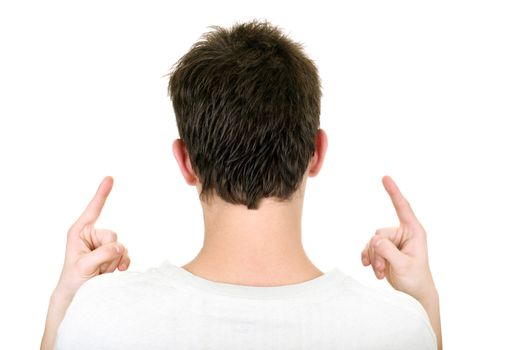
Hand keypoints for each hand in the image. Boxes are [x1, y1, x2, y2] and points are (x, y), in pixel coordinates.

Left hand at [55, 176, 129, 298]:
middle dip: (108, 253)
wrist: (78, 297)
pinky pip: (126, 254)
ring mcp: (104, 245)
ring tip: (100, 272)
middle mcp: (93, 235)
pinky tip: (115, 272)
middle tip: (96, 267)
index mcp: (80, 231)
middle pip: (112, 235)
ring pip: (121, 247)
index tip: (109, 178)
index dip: (102, 193)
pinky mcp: (113, 255)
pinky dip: (123, 264)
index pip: (93, 209)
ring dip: (113, 262)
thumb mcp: (84, 266)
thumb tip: (121, 247)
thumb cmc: (74, 280)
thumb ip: (103, 253)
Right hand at [361, 175, 435, 301]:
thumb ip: (388, 251)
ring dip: (373, 258)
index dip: (394, 192)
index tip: (385, 178)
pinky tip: (372, 269)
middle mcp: (402, 233)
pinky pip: (369, 248)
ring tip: (380, 272)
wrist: (413, 294)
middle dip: (377, 252)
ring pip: (372, 242)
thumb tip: (374, 239)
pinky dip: (368, 258)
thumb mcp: (404, 265)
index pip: (402, 207)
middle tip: (381, 268)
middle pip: (379, 233)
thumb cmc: (415, 279)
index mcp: (413, 231)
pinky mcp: (384, 250)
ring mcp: (392, 241)